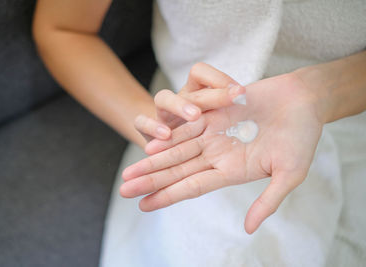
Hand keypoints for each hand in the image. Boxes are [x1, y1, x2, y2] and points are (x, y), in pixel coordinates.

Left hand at [121, 73, 323, 233]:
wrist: (303, 101)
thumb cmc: (302, 138)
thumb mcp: (289, 173)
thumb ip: (268, 201)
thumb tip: (249, 229)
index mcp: (232, 171)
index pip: (192, 187)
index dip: (167, 196)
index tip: (143, 206)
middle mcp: (217, 154)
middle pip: (176, 170)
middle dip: (150, 180)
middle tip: (123, 190)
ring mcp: (213, 133)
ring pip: (175, 149)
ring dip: (152, 160)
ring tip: (128, 171)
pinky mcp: (213, 112)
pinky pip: (186, 124)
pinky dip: (168, 134)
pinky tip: (149, 143)